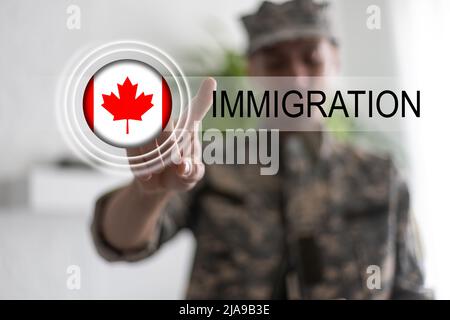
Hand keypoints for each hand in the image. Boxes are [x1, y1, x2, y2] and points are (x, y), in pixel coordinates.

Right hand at [126, 77, 216, 192]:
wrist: (158, 185)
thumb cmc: (181, 175)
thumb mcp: (192, 176)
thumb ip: (193, 172)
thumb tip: (182, 166)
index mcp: (189, 128)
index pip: (196, 111)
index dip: (203, 98)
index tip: (211, 82)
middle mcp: (168, 123)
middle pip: (167, 125)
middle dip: (171, 146)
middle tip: (177, 162)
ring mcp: (147, 130)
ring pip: (149, 141)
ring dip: (157, 160)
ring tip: (161, 169)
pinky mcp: (131, 140)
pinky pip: (135, 153)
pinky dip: (144, 168)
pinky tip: (149, 173)